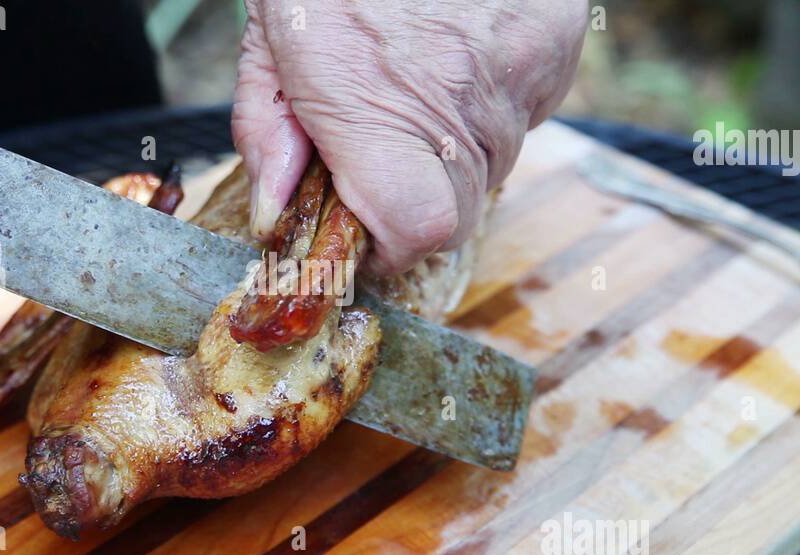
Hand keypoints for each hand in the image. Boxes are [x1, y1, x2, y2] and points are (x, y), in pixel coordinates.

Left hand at [233, 0, 586, 273]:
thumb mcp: (268, 40)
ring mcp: (520, 66)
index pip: (417, 230)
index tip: (359, 229)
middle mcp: (459, 91)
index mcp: (371, 95)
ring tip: (413, 85)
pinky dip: (488, 106)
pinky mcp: (556, 39)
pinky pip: (525, 113)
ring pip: (492, 166)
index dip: (386, 244)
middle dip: (408, 199)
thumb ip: (267, 133)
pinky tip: (454, 59)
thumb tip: (278, 209)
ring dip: (449, 152)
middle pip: (454, 212)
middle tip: (378, 146)